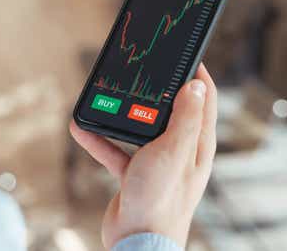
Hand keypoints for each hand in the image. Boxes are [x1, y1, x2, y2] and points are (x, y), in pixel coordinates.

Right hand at [69, 63, 216, 248]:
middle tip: (143, 69)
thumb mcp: (174, 150)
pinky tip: (81, 128)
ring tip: (109, 95)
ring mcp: (157, 163)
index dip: (198, 75)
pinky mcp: (135, 175)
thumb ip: (185, 118)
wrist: (136, 243)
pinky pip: (116, 150)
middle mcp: (181, 151)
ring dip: (124, 113)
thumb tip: (197, 85)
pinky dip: (100, 139)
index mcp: (197, 144)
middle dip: (156, 90)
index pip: (205, 100)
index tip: (187, 55)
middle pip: (171, 110)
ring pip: (141, 128)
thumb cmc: (160, 200)